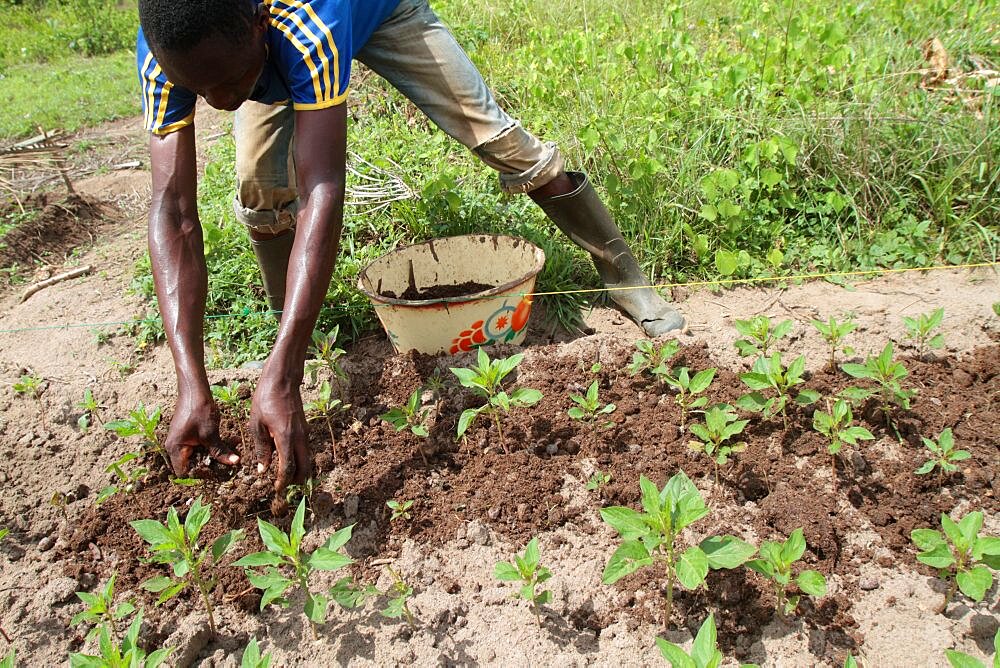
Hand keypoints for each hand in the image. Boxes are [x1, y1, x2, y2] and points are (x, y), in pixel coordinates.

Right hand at [165, 392, 239, 474]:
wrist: (195, 390)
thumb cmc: (198, 410)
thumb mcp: (210, 434)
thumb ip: (220, 451)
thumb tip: (234, 463)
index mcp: (175, 449)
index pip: (185, 473)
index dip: (201, 474)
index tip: (217, 470)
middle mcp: (176, 447)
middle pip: (194, 465)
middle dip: (214, 463)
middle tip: (230, 460)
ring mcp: (182, 440)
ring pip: (201, 454)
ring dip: (218, 452)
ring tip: (235, 447)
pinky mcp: (190, 435)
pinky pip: (203, 445)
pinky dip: (215, 444)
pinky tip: (232, 440)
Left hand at [250, 371, 311, 494]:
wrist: (283, 380)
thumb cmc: (266, 399)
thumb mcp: (256, 425)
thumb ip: (261, 448)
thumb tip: (263, 469)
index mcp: (286, 438)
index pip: (288, 468)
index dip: (283, 482)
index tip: (276, 490)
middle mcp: (300, 438)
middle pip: (304, 469)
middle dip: (295, 481)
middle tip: (283, 487)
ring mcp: (305, 433)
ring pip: (307, 460)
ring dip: (298, 471)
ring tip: (283, 476)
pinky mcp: (305, 429)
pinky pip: (305, 450)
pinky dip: (298, 460)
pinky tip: (285, 460)